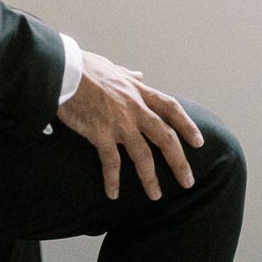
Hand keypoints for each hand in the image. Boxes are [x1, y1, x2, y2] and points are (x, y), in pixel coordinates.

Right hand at [57, 51, 203, 200]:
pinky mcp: (100, 132)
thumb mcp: (112, 67)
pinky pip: (111, 162)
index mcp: (137, 90)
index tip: (198, 141)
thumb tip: (140, 75)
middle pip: (165, 136)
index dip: (187, 125)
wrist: (63, 69)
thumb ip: (128, 75)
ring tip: (155, 195)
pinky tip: (113, 193)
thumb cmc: (84, 66)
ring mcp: (119, 121)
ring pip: (143, 155)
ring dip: (151, 178)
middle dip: (179, 160)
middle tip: (188, 181)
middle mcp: (133, 107)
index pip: (170, 108)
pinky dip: (113, 179)